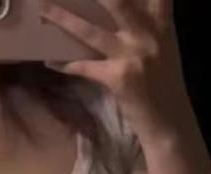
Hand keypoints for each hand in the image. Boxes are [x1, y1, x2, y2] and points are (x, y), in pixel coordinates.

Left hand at [40, 0, 189, 139]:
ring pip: (91, 31)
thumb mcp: (162, 48)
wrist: (169, 124)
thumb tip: (121, 7)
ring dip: (62, 18)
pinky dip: (65, 64)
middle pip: (118, 0)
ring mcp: (133, 56)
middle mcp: (149, 35)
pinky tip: (49, 60)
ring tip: (41, 6)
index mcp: (161, 24)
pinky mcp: (119, 79)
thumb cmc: (162, 85)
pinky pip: (84, 67)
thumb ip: (148, 23)